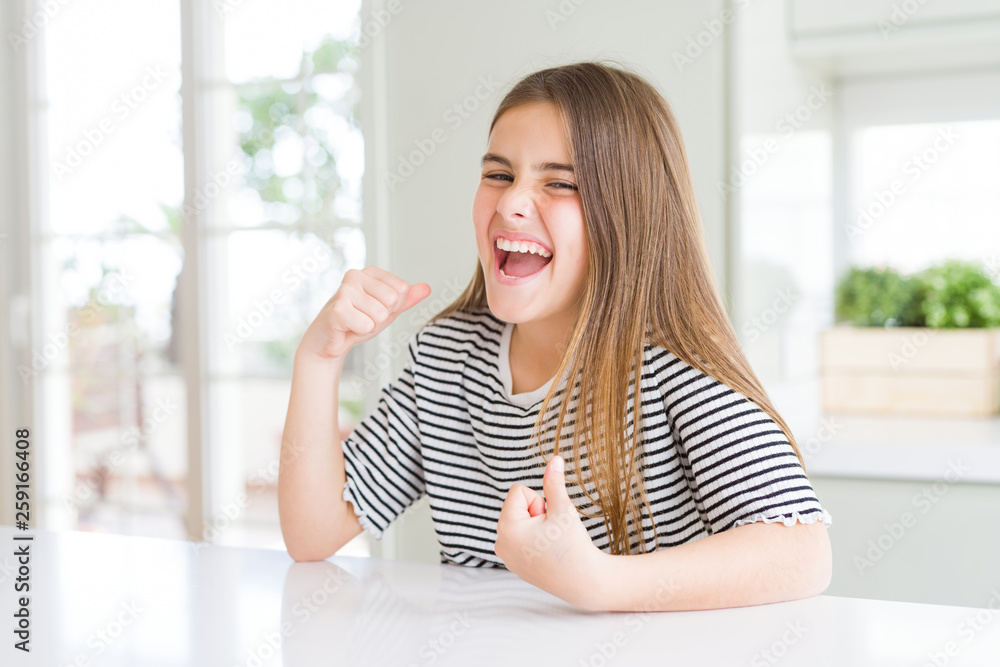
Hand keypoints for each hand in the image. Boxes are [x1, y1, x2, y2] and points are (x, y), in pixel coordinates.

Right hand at [297, 266, 430, 360]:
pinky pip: (366, 325)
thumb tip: (427, 288)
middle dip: (382, 316)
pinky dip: (360, 331)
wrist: (330, 341)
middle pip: (392, 300)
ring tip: (355, 322)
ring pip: (380, 314)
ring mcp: (344, 290)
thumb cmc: (357, 322)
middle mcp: (356, 275)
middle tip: (364, 317)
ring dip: (370, 325)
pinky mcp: (337, 309)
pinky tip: (347, 327)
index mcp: (370, 272)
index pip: (402, 289)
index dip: (393, 307)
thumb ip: (406, 299)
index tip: (374, 308)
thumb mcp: (387, 309)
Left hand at [494, 455, 606, 609]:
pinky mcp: (514, 565)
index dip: (540, 500)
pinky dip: (534, 541)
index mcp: (506, 527)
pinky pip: (521, 538)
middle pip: (518, 507)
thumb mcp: (563, 509)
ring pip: (521, 522)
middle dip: (537, 513)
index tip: (550, 520)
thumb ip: (554, 482)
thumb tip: (554, 458)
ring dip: (536, 527)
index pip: (519, 491)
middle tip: (552, 534)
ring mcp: (506, 556)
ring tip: (551, 544)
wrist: (584, 582)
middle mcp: (500, 542)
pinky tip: (547, 555)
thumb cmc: (573, 545)